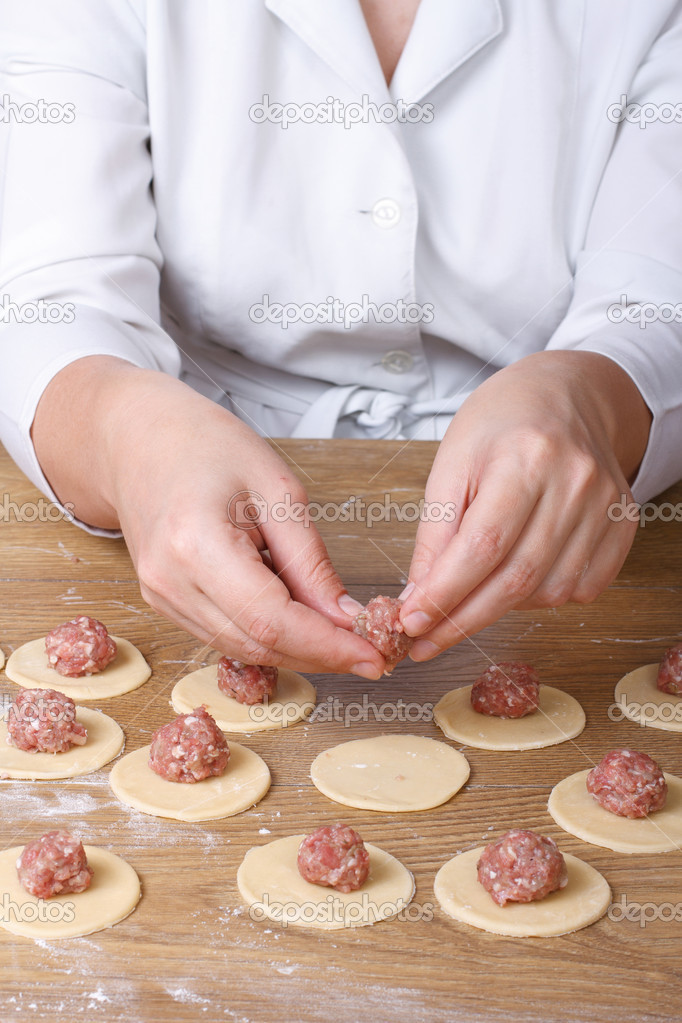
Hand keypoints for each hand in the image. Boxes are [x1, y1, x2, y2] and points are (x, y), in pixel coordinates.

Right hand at [32, 357, 383, 677]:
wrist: (138, 437)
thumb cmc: (207, 445)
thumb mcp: (277, 489)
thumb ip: (310, 561)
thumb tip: (345, 618)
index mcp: (196, 544)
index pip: (272, 620)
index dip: (327, 646)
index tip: (373, 654)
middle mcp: (170, 582)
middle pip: (257, 644)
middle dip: (321, 656)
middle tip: (372, 652)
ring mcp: (161, 597)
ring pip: (243, 649)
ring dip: (298, 652)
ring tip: (345, 638)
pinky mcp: (164, 602)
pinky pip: (225, 635)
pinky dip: (269, 637)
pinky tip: (301, 622)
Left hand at [399, 351, 651, 659]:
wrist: (566, 395)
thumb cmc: (500, 424)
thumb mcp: (451, 463)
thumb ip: (435, 532)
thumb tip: (419, 599)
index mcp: (525, 457)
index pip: (482, 547)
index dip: (445, 595)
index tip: (412, 624)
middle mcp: (574, 483)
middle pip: (516, 578)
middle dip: (464, 620)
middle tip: (427, 642)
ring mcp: (605, 506)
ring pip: (549, 592)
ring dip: (501, 608)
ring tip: (474, 590)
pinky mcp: (623, 524)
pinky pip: (582, 588)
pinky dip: (543, 597)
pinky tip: (518, 576)